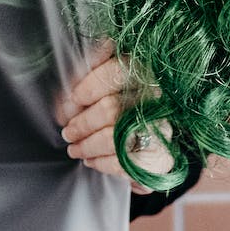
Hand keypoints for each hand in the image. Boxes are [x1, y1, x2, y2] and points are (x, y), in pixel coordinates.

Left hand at [57, 39, 172, 192]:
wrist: (152, 143)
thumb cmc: (122, 105)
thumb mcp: (106, 80)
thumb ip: (92, 68)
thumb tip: (80, 74)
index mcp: (145, 71)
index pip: (116, 72)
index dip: (88, 87)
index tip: (72, 100)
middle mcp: (158, 98)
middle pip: (111, 108)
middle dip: (82, 122)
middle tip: (67, 131)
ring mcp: (162, 128)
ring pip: (114, 137)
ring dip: (86, 145)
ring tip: (73, 147)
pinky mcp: (160, 157)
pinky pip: (122, 161)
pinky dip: (100, 162)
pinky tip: (90, 159)